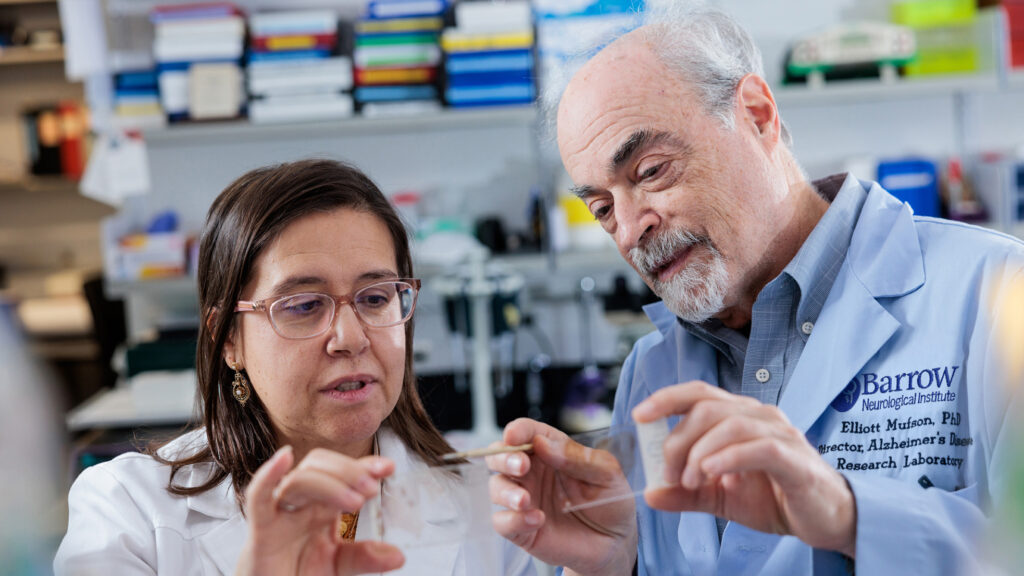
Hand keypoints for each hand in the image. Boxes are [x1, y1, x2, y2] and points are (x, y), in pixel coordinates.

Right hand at [235, 446, 404, 575]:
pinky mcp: (261, 529)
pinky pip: (258, 498)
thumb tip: (397, 555)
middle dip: (348, 472)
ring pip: (300, 480)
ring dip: (329, 483)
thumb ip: (364, 558)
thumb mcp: (338, 566)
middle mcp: (301, 503)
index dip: (365, 466)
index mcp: (321, 506)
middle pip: (320, 467)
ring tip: (355, 500)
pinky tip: (283, 458)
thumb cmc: (296, 574)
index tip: (389, 467)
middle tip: (371, 488)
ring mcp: (280, 512)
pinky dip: (268, 475)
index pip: (342, 474)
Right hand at [486, 418, 636, 575]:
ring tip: (525, 500)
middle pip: (500, 456)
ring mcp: (525, 500)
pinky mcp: (522, 529)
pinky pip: (503, 522)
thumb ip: (576, 457)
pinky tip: (536, 520)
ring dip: (506, 491)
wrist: (616, 543)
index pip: (527, 433)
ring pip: (496, 487)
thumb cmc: (610, 502)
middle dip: (503, 458)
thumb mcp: (606, 473)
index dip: (517, 431)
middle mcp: (533, 473)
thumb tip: (543, 443)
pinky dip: (513, 520)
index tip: (514, 435)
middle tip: (521, 467)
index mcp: (551, 452)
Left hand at [633, 382, 856, 557]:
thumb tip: (649, 493)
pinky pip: (758, 447)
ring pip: (730, 424)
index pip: (698, 393)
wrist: (826, 520)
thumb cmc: (775, 498)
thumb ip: (685, 493)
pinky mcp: (795, 458)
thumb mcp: (719, 498)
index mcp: (738, 417)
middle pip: (706, 408)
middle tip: (669, 475)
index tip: (638, 416)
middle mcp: (758, 416)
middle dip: (677, 441)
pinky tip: (711, 473)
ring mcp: (780, 434)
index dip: (666, 398)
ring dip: (699, 452)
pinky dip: (728, 457)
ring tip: (689, 481)